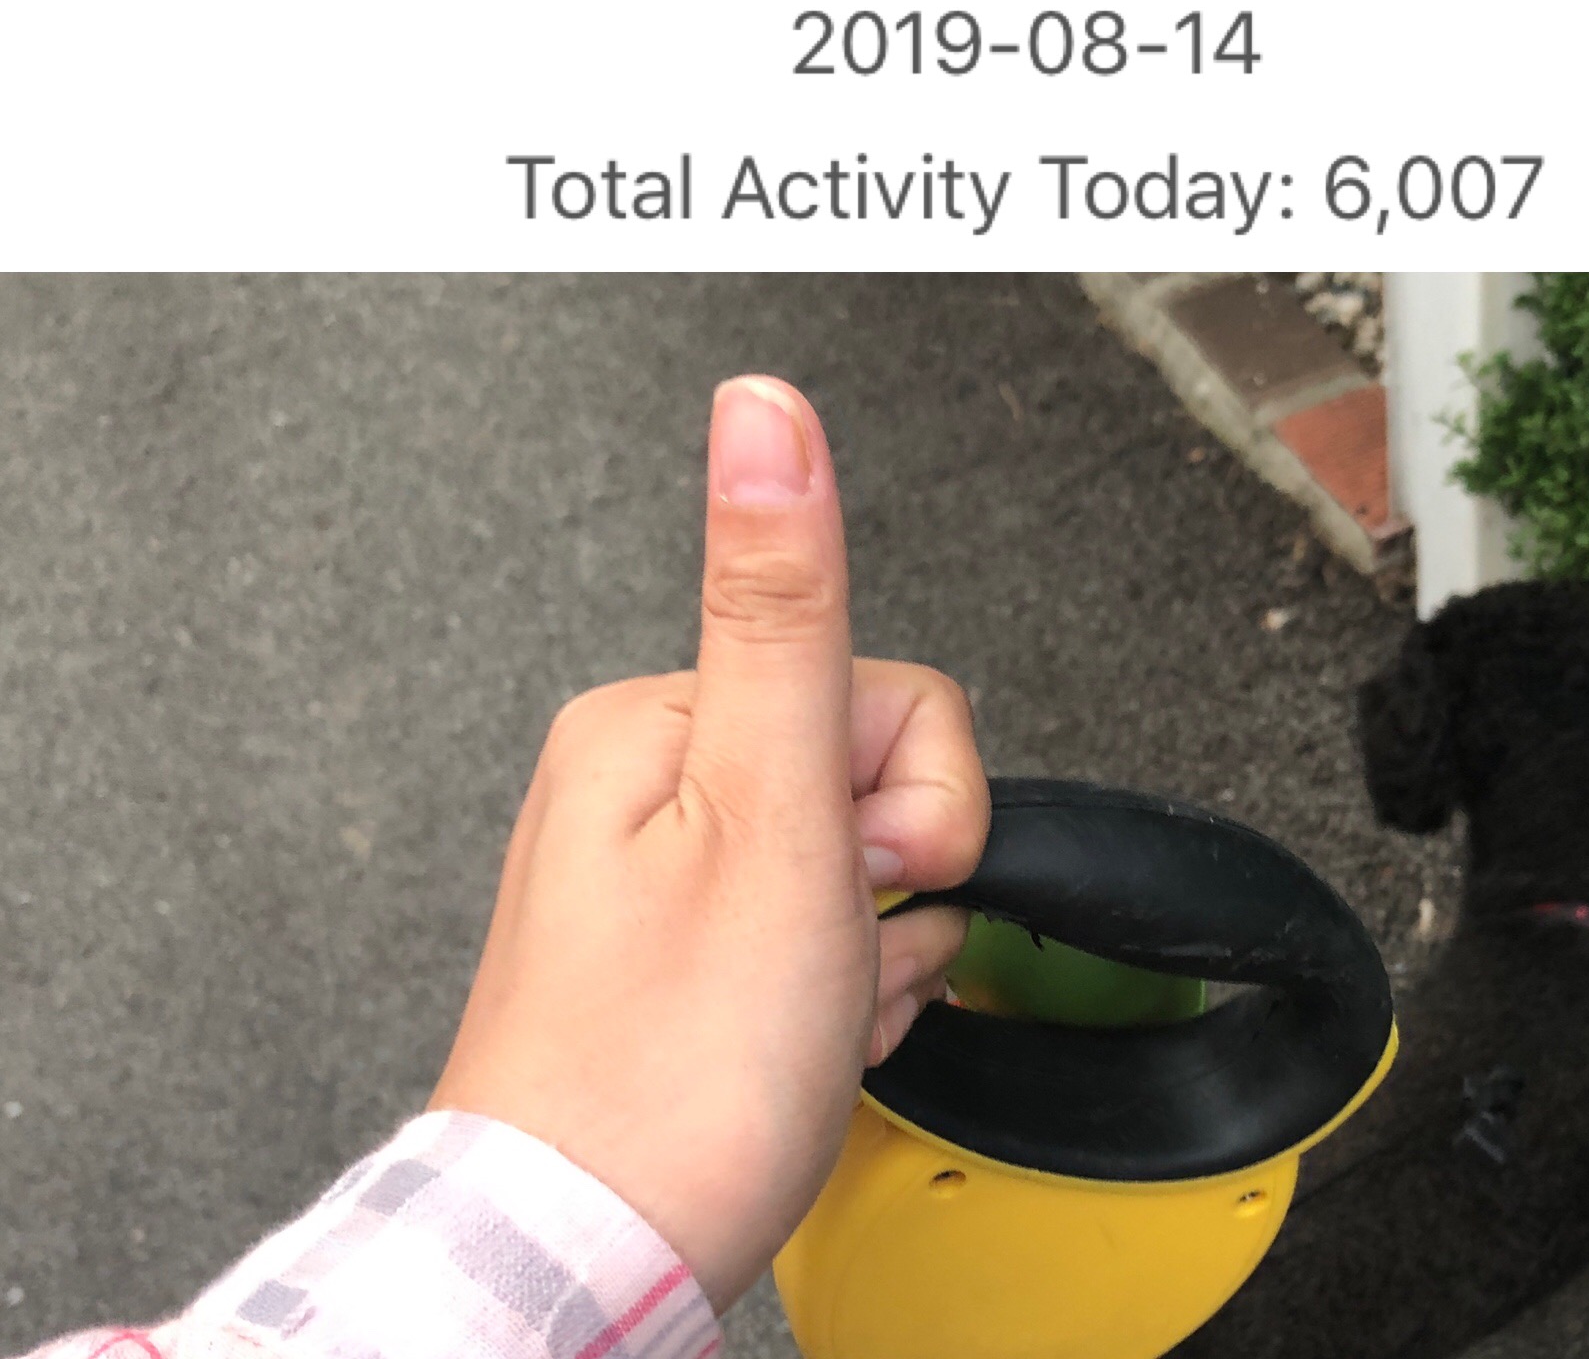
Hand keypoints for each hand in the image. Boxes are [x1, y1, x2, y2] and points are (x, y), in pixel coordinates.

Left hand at [429, 377, 990, 1311]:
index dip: (914, 805)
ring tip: (797, 1018)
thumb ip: (779, 598)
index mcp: (660, 718)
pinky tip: (792, 1042)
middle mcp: (653, 775)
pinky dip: (840, 995)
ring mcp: (669, 869)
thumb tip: (761, 411)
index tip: (854, 881)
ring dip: (870, 954)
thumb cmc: (667, 1072)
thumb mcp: (764, 808)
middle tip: (820, 959)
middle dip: (893, 885)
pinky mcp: (690, 949)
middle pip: (878, 774)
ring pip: (863, 866)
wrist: (585, 1267)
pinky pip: (823, 936)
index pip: (889, 690)